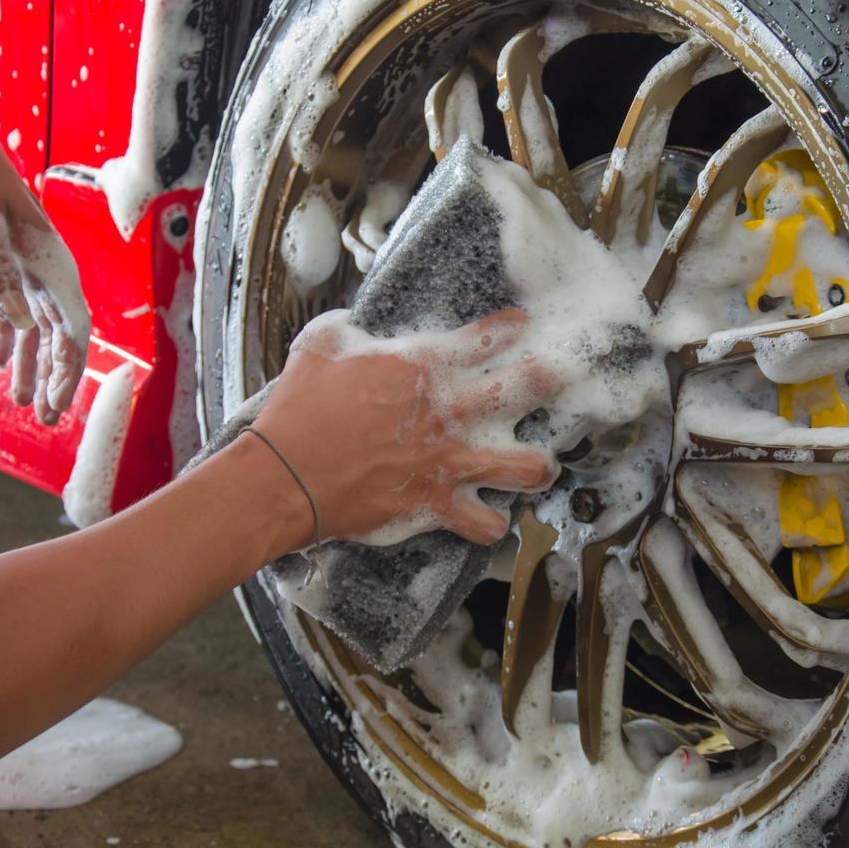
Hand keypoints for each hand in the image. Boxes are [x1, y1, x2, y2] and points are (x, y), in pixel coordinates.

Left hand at [0, 75, 89, 423]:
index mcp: (48, 252)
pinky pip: (10, 305)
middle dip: (54, 375)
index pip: (72, 323)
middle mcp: (41, 259)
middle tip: (44, 417)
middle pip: (59, 330)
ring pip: (35, 322)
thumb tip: (20, 326)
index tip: (57, 402)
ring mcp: (19, 257)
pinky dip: (7, 333)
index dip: (68, 367)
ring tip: (20, 400)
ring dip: (30, 361)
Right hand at [248, 308, 560, 544]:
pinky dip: (490, 525)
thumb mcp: (318, 346)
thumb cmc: (299, 410)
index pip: (484, 338)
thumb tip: (354, 323)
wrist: (286, 475)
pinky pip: (485, 524)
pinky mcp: (436, 504)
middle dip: (549, 379)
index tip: (521, 327)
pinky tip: (491, 520)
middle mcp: (447, 411)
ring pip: (524, 466)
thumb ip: (345, 328)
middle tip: (562, 377)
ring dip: (536, 466)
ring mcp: (448, 461)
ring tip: (540, 467)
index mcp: (422, 365)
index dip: (508, 329)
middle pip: (523, 389)